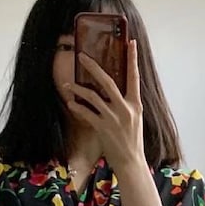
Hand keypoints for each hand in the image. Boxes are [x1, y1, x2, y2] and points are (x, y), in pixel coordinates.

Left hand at [62, 41, 144, 173]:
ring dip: (78, 88)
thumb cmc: (132, 141)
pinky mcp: (103, 128)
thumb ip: (127, 104)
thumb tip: (116, 91)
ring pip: (93, 96)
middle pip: (108, 81)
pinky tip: (70, 103)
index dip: (132, 59)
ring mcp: (114, 118)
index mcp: (135, 104)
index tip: (130, 43)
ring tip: (68, 84)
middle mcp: (125, 109)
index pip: (134, 77)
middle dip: (93, 67)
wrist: (132, 162)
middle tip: (82, 56)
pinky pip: (86, 113)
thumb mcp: (135, 120)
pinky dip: (77, 107)